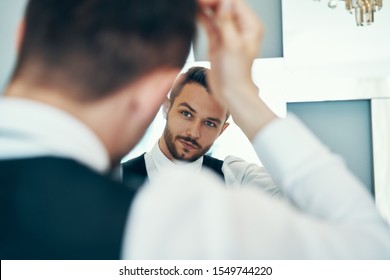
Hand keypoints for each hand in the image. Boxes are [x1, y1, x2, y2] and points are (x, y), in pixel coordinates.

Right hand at [198, 0, 275, 138]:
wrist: (230, 92)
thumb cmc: (236, 74)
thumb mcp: (231, 44)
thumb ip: (227, 21)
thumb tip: (225, 1)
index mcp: (250, 26)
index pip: (233, 3)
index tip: (203, 0)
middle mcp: (241, 28)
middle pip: (224, 6)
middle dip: (210, 2)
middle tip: (196, 2)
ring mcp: (228, 34)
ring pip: (216, 14)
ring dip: (205, 8)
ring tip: (193, 4)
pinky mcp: (218, 41)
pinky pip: (210, 24)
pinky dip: (202, 18)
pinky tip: (194, 12)